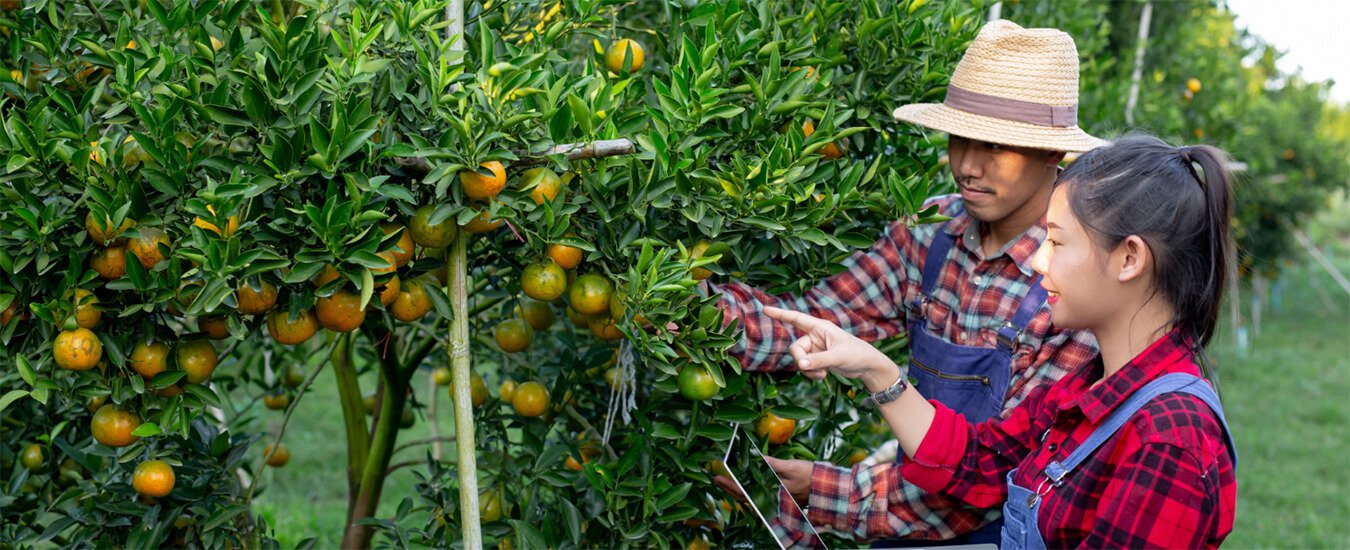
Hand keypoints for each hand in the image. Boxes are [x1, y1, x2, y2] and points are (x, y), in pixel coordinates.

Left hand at [712, 456, 811, 505]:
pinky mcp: (780, 497)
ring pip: (752, 497)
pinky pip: (760, 495)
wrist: (827, 487)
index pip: (745, 492)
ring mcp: (776, 499)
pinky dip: (750, 490)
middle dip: (730, 488)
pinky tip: (747, 483)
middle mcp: (772, 499)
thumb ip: (773, 464)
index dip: (730, 485)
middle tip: (716, 479)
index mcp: (771, 493)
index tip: (718, 478)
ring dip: (739, 489)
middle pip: (746, 496)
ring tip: (727, 481)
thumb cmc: (810, 476)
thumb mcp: (791, 466)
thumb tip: (757, 458)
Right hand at [762, 306, 899, 390]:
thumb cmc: (857, 354)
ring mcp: (815, 348)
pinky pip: (805, 367)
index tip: (765, 309)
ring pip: (799, 359)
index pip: (796, 319)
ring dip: (808, 370)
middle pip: (796, 348)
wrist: (867, 366)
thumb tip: (799, 365)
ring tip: (823, 374)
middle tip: (815, 369)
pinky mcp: (817, 358)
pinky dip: (811, 373)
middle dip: (802, 361)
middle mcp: (816, 336)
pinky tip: (823, 376)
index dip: (780, 314)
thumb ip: (817, 360)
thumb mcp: (837, 357)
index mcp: (820, 327)